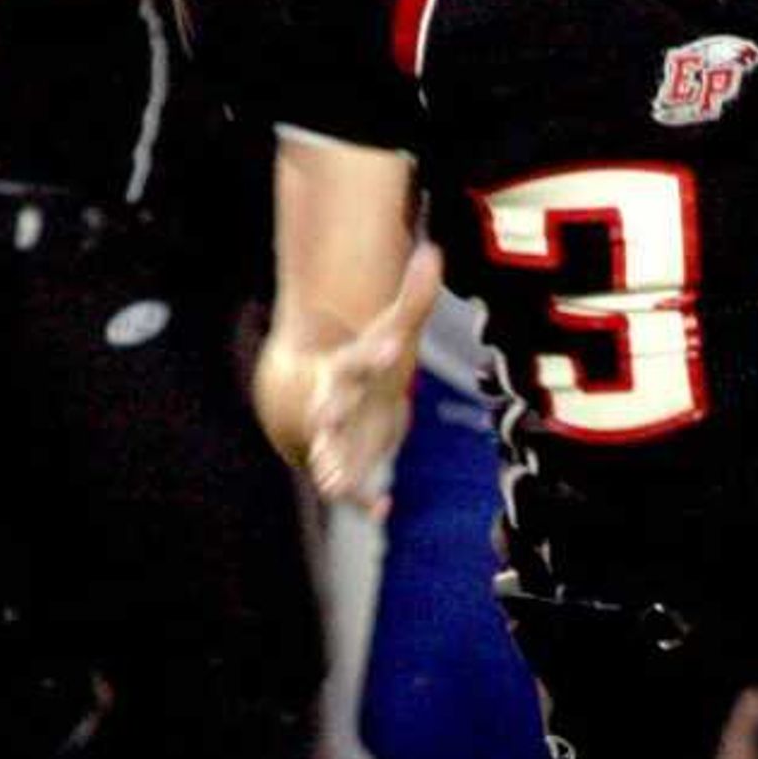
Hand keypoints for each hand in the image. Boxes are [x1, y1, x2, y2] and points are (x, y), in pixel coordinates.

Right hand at [304, 243, 443, 512]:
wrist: (322, 397)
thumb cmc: (366, 361)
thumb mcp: (392, 330)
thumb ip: (414, 297)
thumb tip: (434, 249)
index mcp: (345, 370)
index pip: (358, 360)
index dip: (374, 355)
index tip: (391, 349)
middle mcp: (333, 404)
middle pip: (330, 407)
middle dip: (328, 414)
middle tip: (323, 419)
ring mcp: (334, 438)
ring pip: (329, 452)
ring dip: (331, 465)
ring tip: (331, 481)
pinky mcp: (343, 465)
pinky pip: (350, 487)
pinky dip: (364, 499)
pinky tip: (381, 509)